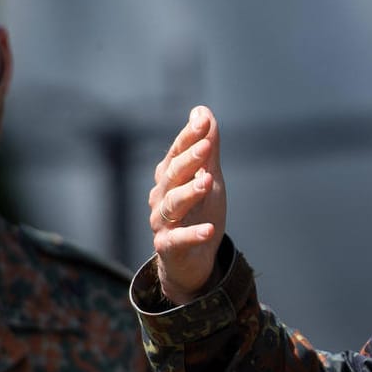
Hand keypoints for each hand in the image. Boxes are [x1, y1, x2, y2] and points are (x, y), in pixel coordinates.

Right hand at [149, 106, 225, 304]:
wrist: (193, 260)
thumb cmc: (199, 214)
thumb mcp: (210, 179)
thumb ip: (208, 149)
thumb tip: (202, 111)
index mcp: (169, 178)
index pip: (177, 152)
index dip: (189, 136)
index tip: (203, 120)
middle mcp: (161, 197)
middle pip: (172, 175)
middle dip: (188, 159)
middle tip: (206, 146)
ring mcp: (162, 222)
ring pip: (172, 204)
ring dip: (189, 192)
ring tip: (207, 182)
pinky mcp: (168, 247)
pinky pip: (178, 239)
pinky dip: (193, 234)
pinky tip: (208, 229)